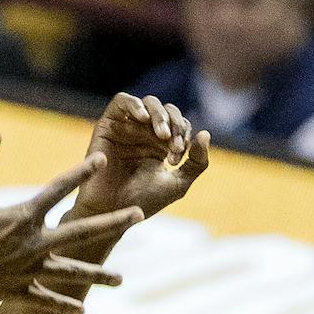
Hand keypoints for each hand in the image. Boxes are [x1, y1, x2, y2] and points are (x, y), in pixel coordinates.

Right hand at [0, 132, 143, 313]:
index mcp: (19, 218)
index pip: (57, 189)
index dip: (80, 172)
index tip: (102, 160)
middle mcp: (30, 245)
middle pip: (81, 231)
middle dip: (112, 222)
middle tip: (140, 214)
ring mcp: (25, 272)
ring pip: (70, 273)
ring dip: (97, 275)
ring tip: (121, 280)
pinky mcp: (14, 292)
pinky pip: (45, 300)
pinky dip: (64, 305)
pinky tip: (83, 310)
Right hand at [72, 94, 210, 219]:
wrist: (113, 211)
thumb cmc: (143, 202)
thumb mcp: (178, 184)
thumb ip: (197, 162)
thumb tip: (206, 133)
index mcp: (161, 145)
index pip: (180, 124)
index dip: (184, 135)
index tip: (177, 159)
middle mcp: (144, 133)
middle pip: (166, 111)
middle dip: (175, 125)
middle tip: (174, 147)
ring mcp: (126, 127)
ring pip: (148, 103)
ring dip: (159, 115)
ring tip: (162, 134)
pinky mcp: (108, 124)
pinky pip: (121, 101)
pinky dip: (134, 104)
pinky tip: (143, 117)